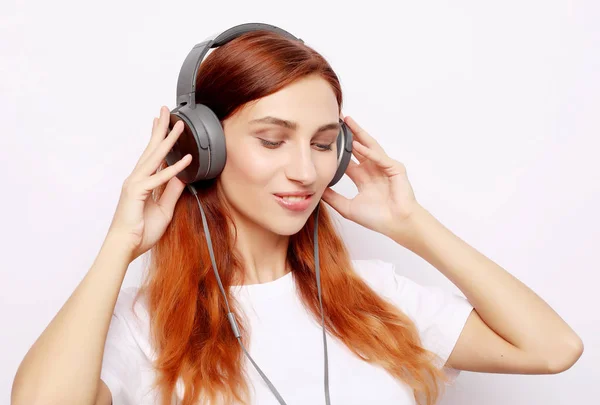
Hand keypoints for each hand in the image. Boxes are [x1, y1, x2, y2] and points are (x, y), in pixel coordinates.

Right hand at [107, 106, 191, 261]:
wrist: (125, 247)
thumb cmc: (140, 231)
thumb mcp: (164, 209)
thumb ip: (172, 192)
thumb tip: (182, 176)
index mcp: (142, 183)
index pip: (152, 156)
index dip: (158, 139)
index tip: (161, 124)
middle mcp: (137, 179)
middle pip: (151, 149)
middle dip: (160, 129)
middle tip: (166, 111)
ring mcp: (136, 183)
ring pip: (155, 157)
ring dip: (168, 140)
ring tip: (179, 125)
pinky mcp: (137, 192)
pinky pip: (159, 178)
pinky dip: (173, 168)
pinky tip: (185, 159)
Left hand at [322, 115, 420, 238]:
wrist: (396, 225)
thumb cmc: (377, 218)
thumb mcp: (348, 207)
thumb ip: (333, 198)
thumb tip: (317, 189)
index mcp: (363, 177)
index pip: (348, 158)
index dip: (338, 149)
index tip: (326, 138)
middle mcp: (373, 169)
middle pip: (358, 147)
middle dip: (349, 133)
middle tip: (337, 119)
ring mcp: (384, 167)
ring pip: (370, 146)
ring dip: (359, 134)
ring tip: (348, 122)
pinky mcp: (395, 168)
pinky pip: (380, 157)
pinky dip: (369, 151)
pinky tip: (358, 145)